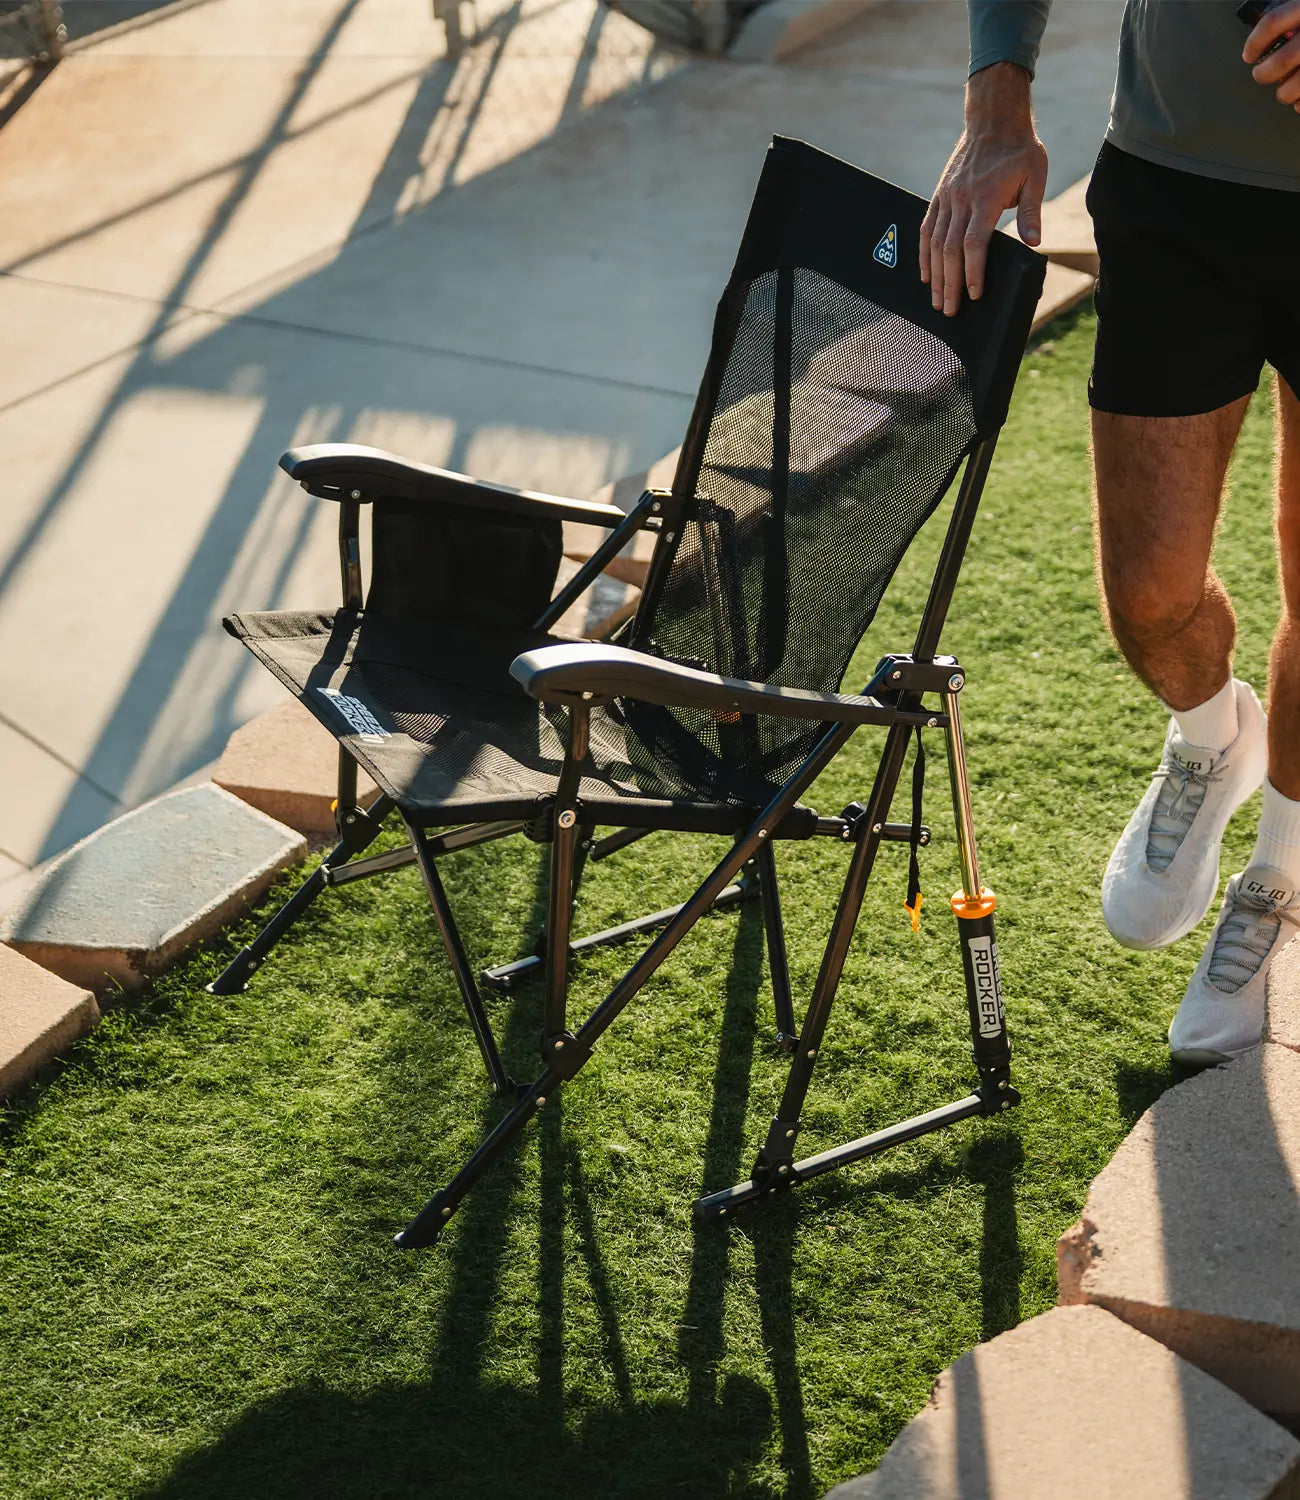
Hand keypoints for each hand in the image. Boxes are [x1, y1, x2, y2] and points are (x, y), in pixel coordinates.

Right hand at [920, 63, 1047, 316]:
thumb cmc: (1020, 150)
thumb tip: (1035, 242)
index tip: (973, 295)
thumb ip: (1031, 210)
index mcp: (985, 197)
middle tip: (949, 310)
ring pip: (935, 243)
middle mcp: (961, 200)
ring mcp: (947, 198)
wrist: (994, 119)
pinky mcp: (939, 196)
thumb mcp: (1035, 175)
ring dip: (935, 275)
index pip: (974, 243)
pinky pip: (926, 229)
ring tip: (936, 300)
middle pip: (950, 249)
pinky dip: (924, 254)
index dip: (972, 271)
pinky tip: (926, 274)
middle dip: (949, 283)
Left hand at [1245, 0, 1299, 107]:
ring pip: (1290, 88)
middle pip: (1279, 61)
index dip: (1256, 41)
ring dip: (1283, 92)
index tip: (1249, 55)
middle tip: (1261, 73)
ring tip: (1285, 88)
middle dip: (1263, 73)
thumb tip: (1270, 43)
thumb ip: (1296, 20)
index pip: (1273, 22)